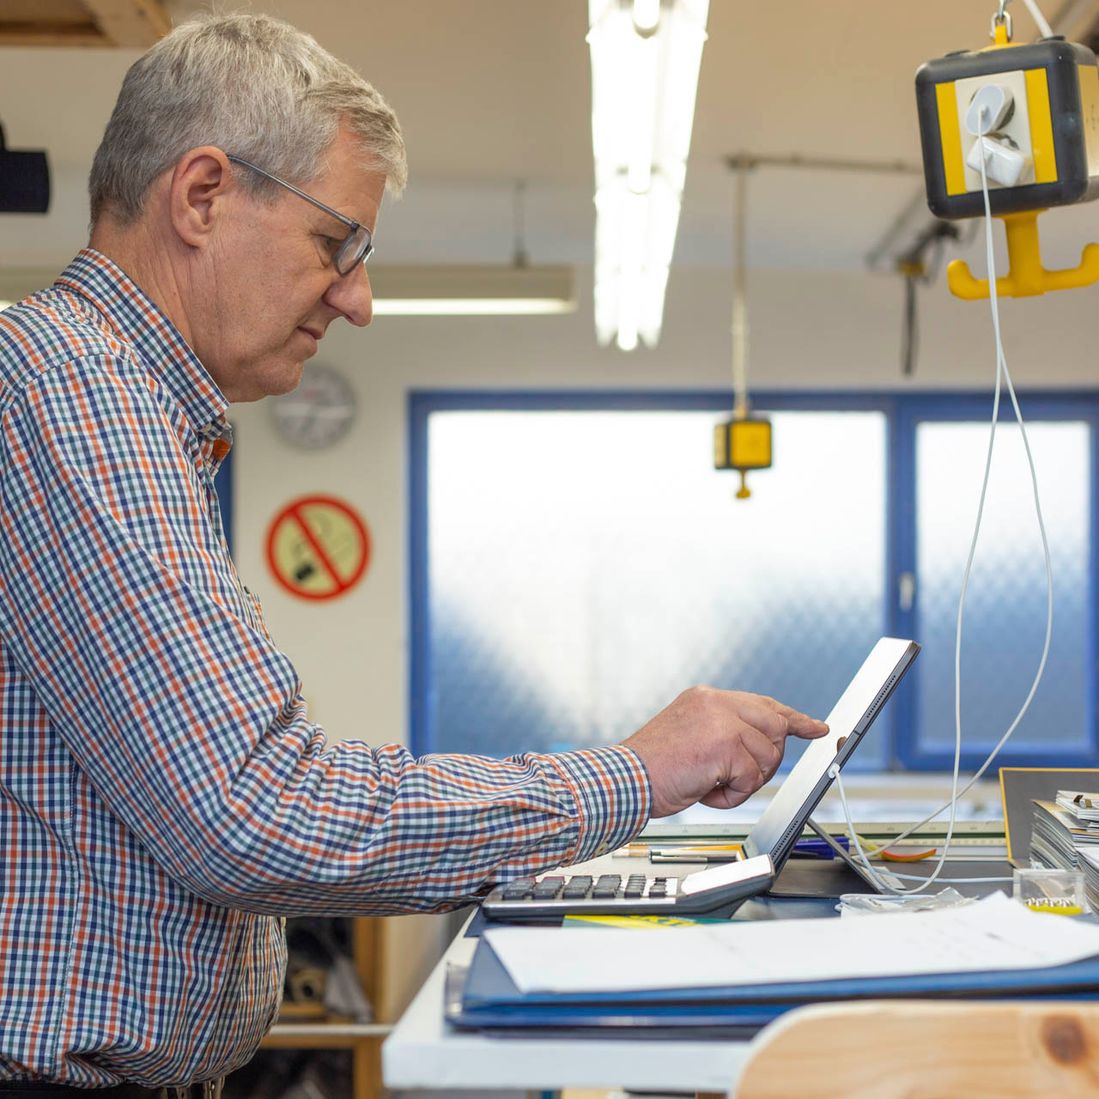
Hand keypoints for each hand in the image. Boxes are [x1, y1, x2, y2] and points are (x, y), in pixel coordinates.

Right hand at [622, 686, 828, 817]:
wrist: (625, 779)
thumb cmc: (651, 768)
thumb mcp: (691, 738)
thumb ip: (724, 733)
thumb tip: (761, 747)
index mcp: (707, 698)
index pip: (764, 704)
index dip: (794, 718)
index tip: (817, 727)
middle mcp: (716, 702)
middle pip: (776, 728)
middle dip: (766, 761)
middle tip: (736, 778)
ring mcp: (721, 720)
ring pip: (768, 756)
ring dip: (744, 781)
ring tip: (710, 783)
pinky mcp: (724, 743)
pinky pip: (751, 777)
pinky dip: (733, 795)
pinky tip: (706, 791)